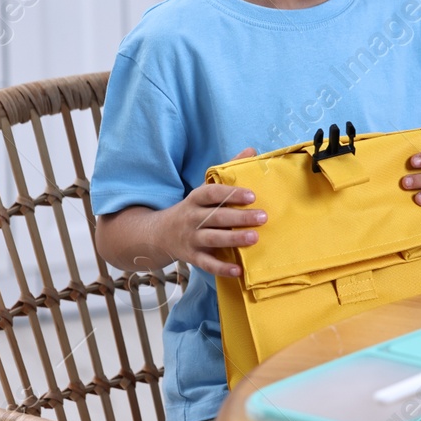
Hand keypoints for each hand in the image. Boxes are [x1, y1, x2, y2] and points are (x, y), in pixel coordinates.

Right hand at [153, 146, 262, 277]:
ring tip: (254, 238)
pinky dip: (221, 268)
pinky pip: (206, 263)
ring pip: (212, 238)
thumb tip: (251, 150)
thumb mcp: (205, 189)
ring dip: (233, 239)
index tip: (251, 195)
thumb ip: (227, 170)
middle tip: (263, 217)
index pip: (211, 193)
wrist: (157, 234)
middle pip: (215, 217)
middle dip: (239, 217)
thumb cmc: (193, 209)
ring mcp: (190, 238)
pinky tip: (238, 270)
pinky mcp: (191, 256)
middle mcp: (191, 218)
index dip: (230, 193)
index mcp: (196, 199)